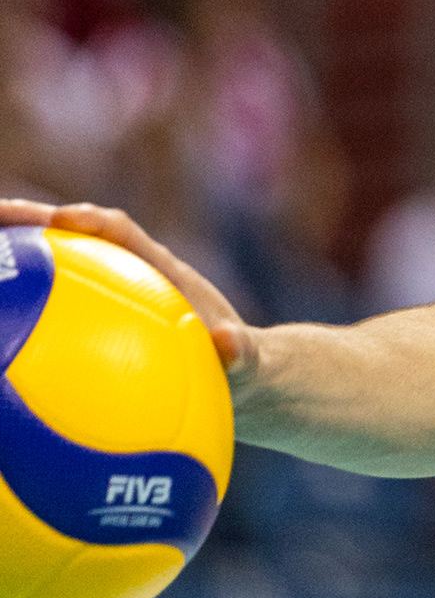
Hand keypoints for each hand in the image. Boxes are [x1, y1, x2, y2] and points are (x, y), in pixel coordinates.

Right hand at [0, 196, 260, 385]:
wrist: (236, 378)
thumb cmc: (241, 365)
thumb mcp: (248, 360)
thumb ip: (242, 351)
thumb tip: (228, 344)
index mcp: (163, 273)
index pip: (125, 235)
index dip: (96, 223)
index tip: (66, 219)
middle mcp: (130, 274)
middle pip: (74, 238)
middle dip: (33, 221)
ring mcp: (109, 297)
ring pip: (54, 270)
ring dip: (16, 258)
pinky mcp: (94, 322)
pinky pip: (51, 313)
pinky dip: (22, 310)